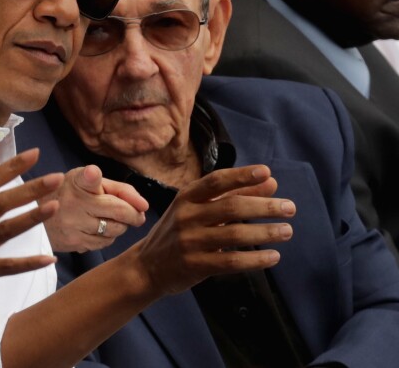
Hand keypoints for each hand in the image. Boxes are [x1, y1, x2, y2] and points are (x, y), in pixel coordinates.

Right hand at [0, 148, 60, 319]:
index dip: (11, 166)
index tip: (35, 154)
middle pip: (0, 202)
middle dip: (30, 188)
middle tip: (56, 177)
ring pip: (5, 230)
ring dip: (32, 218)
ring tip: (55, 206)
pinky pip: (6, 267)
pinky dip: (28, 263)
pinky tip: (50, 259)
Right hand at [42, 165, 147, 251]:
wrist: (38, 214)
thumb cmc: (70, 193)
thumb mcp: (87, 179)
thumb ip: (118, 188)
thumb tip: (143, 205)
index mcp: (78, 182)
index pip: (88, 179)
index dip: (98, 179)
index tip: (104, 181)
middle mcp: (74, 203)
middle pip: (119, 212)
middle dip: (134, 215)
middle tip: (138, 215)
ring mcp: (73, 225)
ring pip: (114, 231)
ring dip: (120, 226)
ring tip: (114, 220)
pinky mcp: (73, 242)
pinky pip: (103, 243)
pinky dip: (107, 237)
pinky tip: (100, 229)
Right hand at [131, 165, 294, 295]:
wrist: (147, 266)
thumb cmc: (179, 232)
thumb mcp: (200, 209)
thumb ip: (234, 195)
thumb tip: (271, 182)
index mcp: (186, 197)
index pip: (216, 182)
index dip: (241, 176)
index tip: (266, 172)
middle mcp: (186, 216)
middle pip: (230, 208)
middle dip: (264, 207)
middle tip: (290, 208)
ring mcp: (189, 242)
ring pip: (233, 235)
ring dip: (264, 233)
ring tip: (287, 231)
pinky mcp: (194, 265)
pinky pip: (230, 262)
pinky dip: (255, 259)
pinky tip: (273, 256)